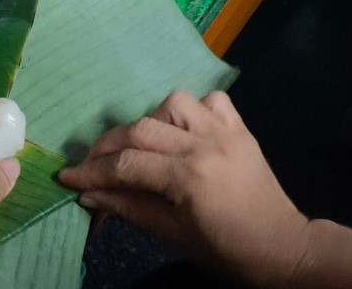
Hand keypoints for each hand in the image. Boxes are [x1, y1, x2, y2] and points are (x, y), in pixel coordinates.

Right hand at [58, 90, 310, 286]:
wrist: (284, 248)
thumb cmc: (225, 249)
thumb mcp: (172, 234)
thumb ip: (128, 207)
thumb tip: (86, 193)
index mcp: (190, 177)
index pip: (127, 165)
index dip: (92, 171)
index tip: (67, 175)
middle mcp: (206, 145)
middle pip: (141, 130)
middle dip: (108, 146)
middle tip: (92, 162)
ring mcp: (225, 131)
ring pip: (173, 103)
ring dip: (150, 121)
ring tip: (144, 145)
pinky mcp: (240, 128)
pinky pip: (211, 100)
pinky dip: (191, 110)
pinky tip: (184, 130)